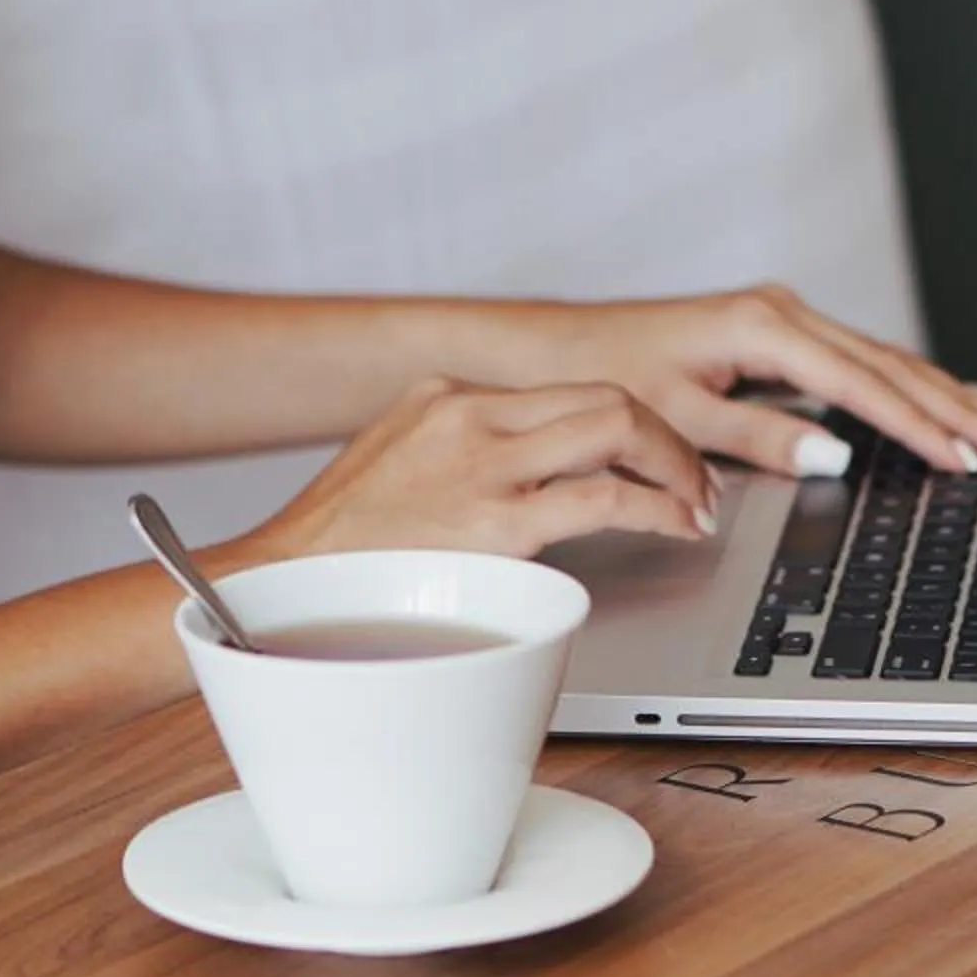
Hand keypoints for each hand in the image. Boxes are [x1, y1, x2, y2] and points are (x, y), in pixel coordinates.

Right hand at [246, 376, 717, 561]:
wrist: (279, 584)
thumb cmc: (335, 549)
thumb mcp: (392, 463)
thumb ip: (455, 453)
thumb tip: (517, 470)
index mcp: (446, 398)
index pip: (565, 392)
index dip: (629, 422)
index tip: (654, 454)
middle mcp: (470, 416)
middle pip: (606, 395)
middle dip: (668, 436)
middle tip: (695, 479)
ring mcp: (483, 464)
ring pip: (617, 426)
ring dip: (675, 465)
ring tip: (696, 503)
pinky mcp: (494, 522)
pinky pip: (603, 498)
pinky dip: (657, 507)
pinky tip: (674, 526)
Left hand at [451, 287, 976, 480]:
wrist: (559, 350)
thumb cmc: (608, 381)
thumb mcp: (679, 418)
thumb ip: (761, 437)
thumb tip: (837, 451)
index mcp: (764, 328)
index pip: (864, 387)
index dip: (921, 427)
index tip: (966, 460)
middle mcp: (783, 314)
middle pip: (892, 367)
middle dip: (959, 409)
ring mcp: (785, 320)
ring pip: (885, 363)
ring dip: (947, 398)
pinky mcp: (780, 335)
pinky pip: (861, 364)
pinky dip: (909, 389)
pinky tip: (944, 408)